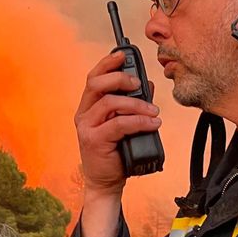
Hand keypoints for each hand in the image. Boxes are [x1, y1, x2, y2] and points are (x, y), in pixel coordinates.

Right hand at [74, 51, 159, 196]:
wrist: (106, 181)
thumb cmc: (115, 151)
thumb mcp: (125, 123)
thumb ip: (133, 104)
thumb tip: (148, 85)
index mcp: (89, 106)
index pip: (94, 77)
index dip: (107, 63)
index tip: (123, 55)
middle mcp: (84, 113)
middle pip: (96, 84)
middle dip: (120, 78)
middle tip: (139, 84)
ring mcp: (87, 127)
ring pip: (110, 103)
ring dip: (136, 104)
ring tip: (153, 112)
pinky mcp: (94, 140)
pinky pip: (118, 124)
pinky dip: (138, 122)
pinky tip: (152, 124)